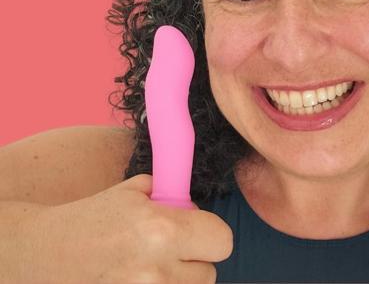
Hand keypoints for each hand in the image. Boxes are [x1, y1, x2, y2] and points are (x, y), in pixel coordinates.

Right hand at [24, 174, 232, 282]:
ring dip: (181, 278)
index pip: (222, 240)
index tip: (197, 229)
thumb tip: (192, 207)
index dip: (212, 232)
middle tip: (173, 248)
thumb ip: (170, 197)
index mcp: (162, 230)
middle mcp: (158, 270)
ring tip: (154, 264)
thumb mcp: (134, 191)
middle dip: (197, 258)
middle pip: (210, 273)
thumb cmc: (92, 217)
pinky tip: (143, 276)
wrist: (47, 252)